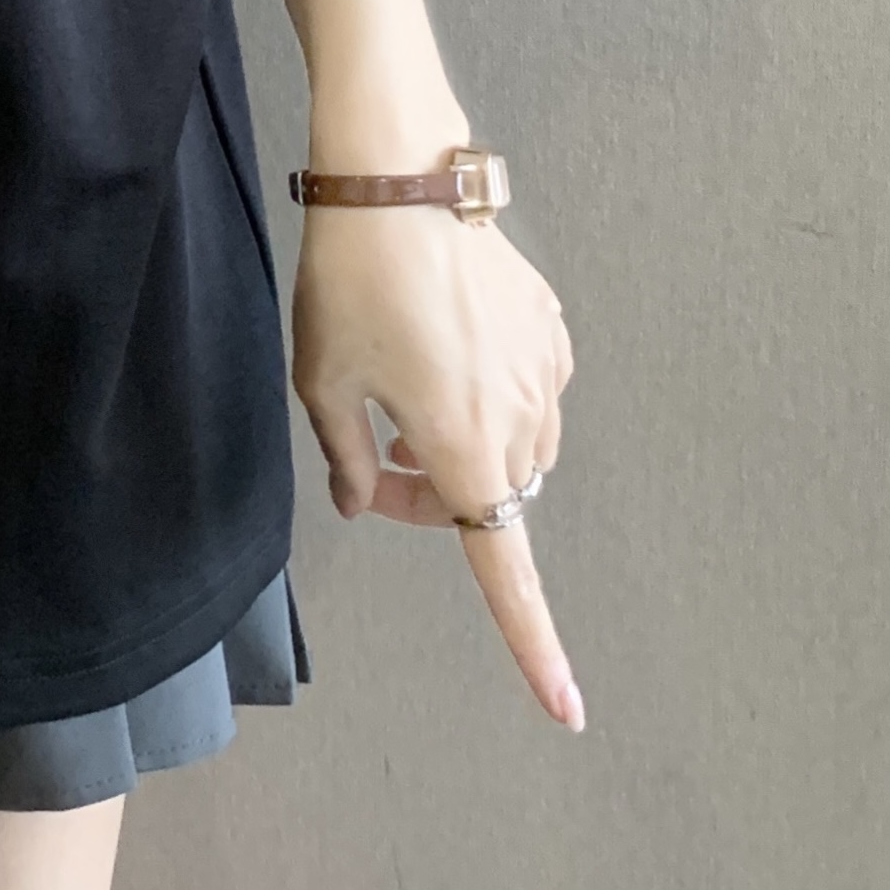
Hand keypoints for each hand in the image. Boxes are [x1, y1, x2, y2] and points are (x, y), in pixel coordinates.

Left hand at [291, 200, 581, 730]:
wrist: (401, 181)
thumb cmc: (352, 279)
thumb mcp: (322, 376)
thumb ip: (345, 455)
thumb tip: (360, 499)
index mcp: (463, 445)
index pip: (501, 566)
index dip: (531, 644)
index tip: (567, 707)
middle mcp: (521, 419)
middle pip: (489, 503)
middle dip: (434, 500)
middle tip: (372, 456)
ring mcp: (546, 373)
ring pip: (515, 453)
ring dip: (467, 449)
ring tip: (404, 392)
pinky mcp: (553, 330)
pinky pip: (531, 394)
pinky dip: (493, 397)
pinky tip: (447, 350)